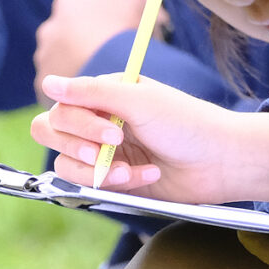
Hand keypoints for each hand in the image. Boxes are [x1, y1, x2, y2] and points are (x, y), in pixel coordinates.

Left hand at [32, 0, 151, 88]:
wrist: (109, 82)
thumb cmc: (120, 32)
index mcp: (67, 3)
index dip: (109, 5)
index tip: (124, 18)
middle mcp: (49, 29)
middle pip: (74, 28)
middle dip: (91, 34)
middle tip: (116, 49)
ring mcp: (44, 61)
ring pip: (66, 58)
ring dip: (82, 61)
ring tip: (105, 73)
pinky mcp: (45, 90)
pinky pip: (62, 85)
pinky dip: (75, 85)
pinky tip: (95, 92)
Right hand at [32, 72, 268, 203]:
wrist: (220, 162)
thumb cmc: (185, 123)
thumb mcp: (138, 100)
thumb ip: (90, 92)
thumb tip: (48, 81)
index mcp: (103, 95)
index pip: (61, 106)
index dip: (78, 123)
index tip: (113, 132)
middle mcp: (98, 121)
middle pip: (51, 133)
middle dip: (78, 147)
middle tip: (110, 151)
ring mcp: (103, 152)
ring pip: (66, 164)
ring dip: (96, 171)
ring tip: (128, 172)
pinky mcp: (113, 180)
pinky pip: (91, 186)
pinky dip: (118, 182)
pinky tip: (148, 176)